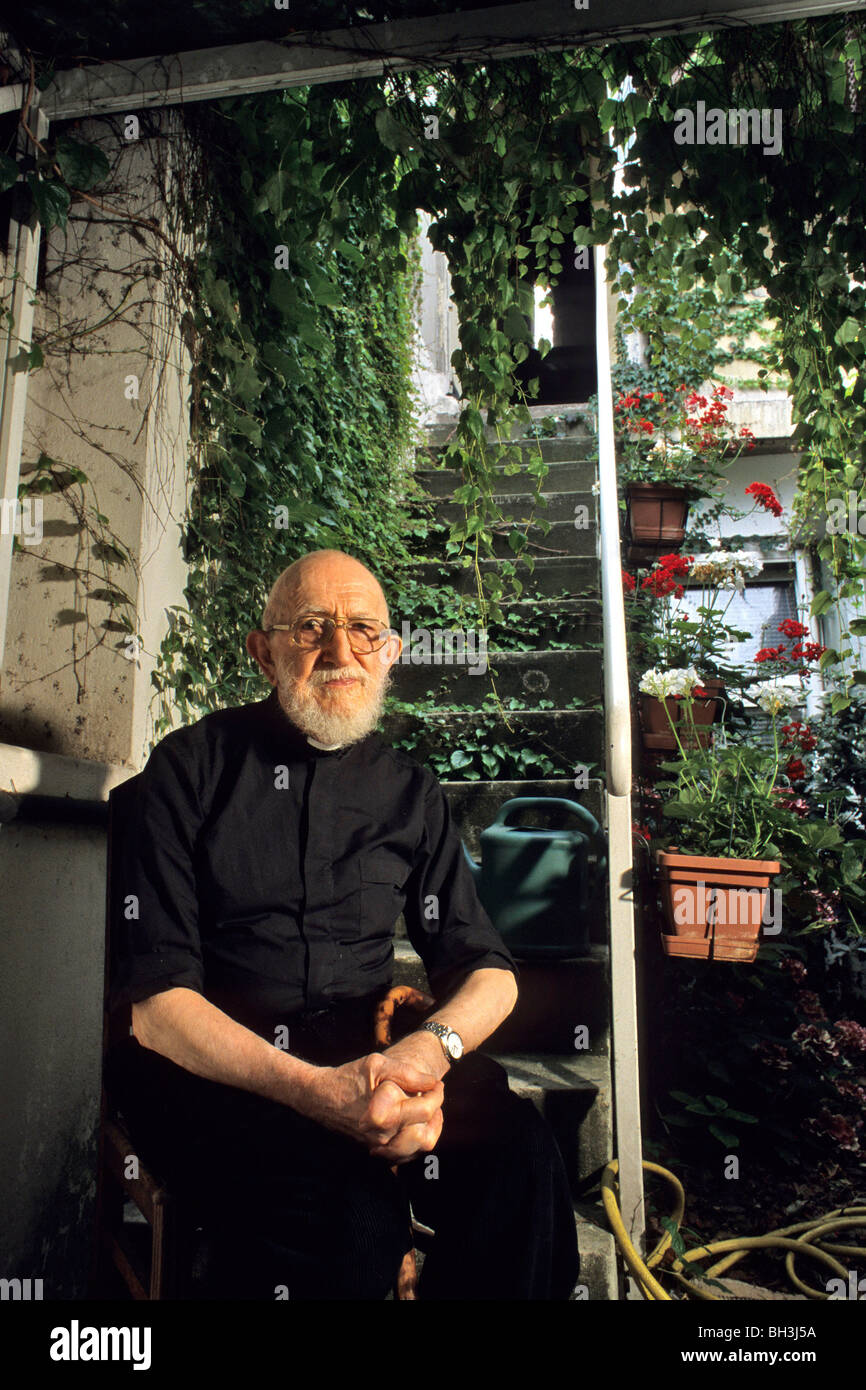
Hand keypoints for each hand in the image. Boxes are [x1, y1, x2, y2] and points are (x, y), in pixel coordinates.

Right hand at [295, 1051, 443, 1161]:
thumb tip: (432, 1082)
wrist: (321, 1097)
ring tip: (430, 1110)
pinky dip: (417, 1140)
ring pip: (419, 1148)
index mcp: (383, 1115)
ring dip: (430, 1128)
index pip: (426, 1109)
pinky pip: (406, 1154)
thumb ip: (408, 1073)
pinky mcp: (375, 1152)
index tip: (437, 1084)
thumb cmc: (349, 1077)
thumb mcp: (378, 1064)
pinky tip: (417, 1123)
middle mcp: (381, 1137)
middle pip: (426, 1132)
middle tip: (434, 1094)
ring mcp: (378, 1147)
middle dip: (435, 1110)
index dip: (437, 1094)